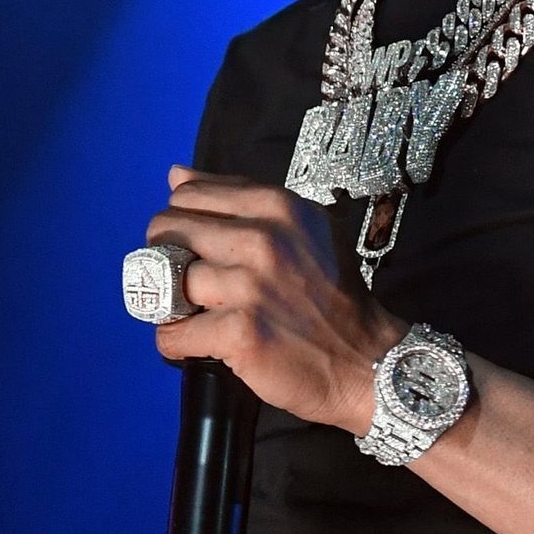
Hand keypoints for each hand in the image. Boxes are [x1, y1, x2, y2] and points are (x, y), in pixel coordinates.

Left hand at [145, 166, 402, 431]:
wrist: (366, 358)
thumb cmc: (331, 291)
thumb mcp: (301, 226)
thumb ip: (238, 196)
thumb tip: (175, 174)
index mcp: (275, 206)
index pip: (186, 196)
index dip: (183, 223)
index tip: (199, 249)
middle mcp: (262, 239)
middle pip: (167, 232)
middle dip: (169, 258)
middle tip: (194, 283)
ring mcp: (249, 287)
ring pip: (168, 283)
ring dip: (176, 304)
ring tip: (203, 315)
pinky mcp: (240, 332)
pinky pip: (172, 333)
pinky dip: (177, 342)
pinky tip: (200, 342)